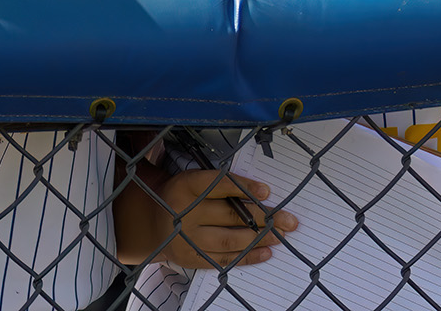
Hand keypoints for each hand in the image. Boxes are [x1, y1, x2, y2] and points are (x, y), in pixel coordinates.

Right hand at [155, 170, 292, 269]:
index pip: (218, 184)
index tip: (267, 191)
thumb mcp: (194, 181)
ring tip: (281, 236)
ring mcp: (187, 238)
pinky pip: (223, 259)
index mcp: (186, 186)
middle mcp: (184, 212)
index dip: (244, 187)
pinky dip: (247, 257)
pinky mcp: (190, 258)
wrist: (153, 222)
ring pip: (230, 239)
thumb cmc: (184, 197)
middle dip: (263, 217)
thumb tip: (262, 194)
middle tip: (288, 220)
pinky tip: (265, 253)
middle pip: (230, 214)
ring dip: (260, 239)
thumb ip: (221, 185)